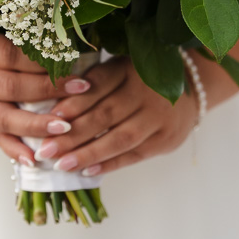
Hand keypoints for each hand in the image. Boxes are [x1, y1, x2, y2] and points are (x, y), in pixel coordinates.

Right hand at [0, 28, 92, 164]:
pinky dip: (13, 150)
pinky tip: (33, 160)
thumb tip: (60, 36)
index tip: (71, 61)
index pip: (11, 54)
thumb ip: (17, 32)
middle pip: (11, 86)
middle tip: (81, 91)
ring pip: (3, 117)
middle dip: (48, 90)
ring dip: (35, 125)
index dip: (41, 60)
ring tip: (64, 129)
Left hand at [41, 57, 197, 176]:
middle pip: (106, 114)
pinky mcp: (167, 139)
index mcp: (130, 67)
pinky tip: (87, 171)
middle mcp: (147, 90)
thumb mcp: (120, 68)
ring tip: (62, 165)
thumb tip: (54, 106)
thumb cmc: (141, 79)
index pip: (100, 83)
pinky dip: (110, 164)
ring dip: (88, 153)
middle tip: (46, 149)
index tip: (51, 116)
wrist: (193, 87)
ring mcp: (160, 116)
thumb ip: (94, 81)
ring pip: (119, 138)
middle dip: (73, 134)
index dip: (75, 100)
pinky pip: (134, 155)